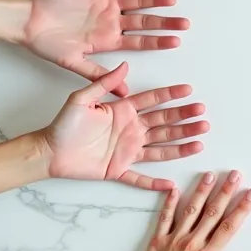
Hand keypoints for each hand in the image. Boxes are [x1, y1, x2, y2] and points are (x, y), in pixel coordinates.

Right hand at [21, 0, 187, 92]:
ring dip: (153, 3)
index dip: (158, 41)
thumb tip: (125, 92)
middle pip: (144, 22)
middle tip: (186, 23)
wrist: (26, 23)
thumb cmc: (47, 45)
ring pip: (135, 4)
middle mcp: (111, 23)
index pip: (140, 41)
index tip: (176, 41)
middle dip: (165, 23)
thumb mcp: (75, 65)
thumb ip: (100, 75)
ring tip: (173, 2)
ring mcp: (104, 6)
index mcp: (109, 40)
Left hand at [36, 63, 206, 189]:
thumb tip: (124, 66)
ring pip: (161, 147)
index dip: (170, 95)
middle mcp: (130, 130)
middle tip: (202, 113)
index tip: (188, 90)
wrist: (49, 151)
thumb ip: (103, 84)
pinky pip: (140, 178)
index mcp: (123, 111)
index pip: (153, 101)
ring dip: (181, 144)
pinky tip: (171, 184)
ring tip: (201, 138)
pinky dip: (155, 183)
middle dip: (184, 118)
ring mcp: (127, 151)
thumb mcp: (81, 99)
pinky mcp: (119, 170)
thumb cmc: (63, 125)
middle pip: (164, 123)